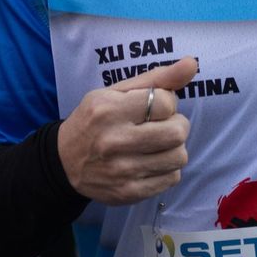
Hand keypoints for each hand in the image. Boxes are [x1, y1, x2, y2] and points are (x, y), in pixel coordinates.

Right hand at [57, 56, 196, 205]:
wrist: (64, 162)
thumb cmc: (95, 119)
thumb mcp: (116, 92)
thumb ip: (156, 77)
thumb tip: (192, 63)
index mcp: (109, 110)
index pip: (166, 102)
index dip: (167, 102)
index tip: (154, 105)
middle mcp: (115, 141)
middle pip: (177, 132)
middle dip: (176, 125)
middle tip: (162, 124)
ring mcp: (123, 171)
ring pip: (179, 156)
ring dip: (174, 147)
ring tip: (156, 143)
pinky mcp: (130, 192)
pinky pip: (172, 178)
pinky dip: (167, 168)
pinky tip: (150, 161)